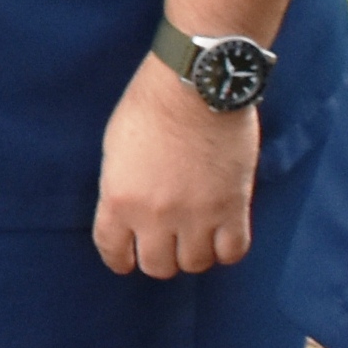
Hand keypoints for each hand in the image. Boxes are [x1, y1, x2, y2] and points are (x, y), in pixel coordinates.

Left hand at [92, 66, 257, 277]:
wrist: (195, 81)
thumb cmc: (151, 104)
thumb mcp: (116, 149)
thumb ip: (120, 189)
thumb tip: (129, 216)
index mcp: (119, 199)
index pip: (113, 252)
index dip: (120, 259)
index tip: (127, 259)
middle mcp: (156, 215)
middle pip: (157, 266)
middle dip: (159, 256)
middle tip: (166, 241)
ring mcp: (197, 214)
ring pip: (195, 264)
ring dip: (193, 252)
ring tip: (195, 235)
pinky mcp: (233, 206)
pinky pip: (232, 252)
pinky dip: (226, 249)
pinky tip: (222, 234)